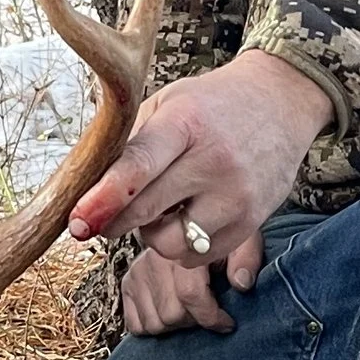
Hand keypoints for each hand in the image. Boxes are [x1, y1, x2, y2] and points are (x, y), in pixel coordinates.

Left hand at [69, 50, 332, 270]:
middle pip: (148, 212)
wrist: (281, 101)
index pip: (139, 165)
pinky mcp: (253, 221)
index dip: (104, 197)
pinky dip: (182, 247)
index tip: (77, 221)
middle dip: (113, 222)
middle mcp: (215, 160)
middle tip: (99, 217)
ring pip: (172, 245)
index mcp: (185, 122)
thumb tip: (84, 187)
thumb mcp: (167, 103)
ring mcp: (237, 194)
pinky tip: (187, 218)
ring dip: (153, 236)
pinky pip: (199, 257)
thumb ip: (129, 142)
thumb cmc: (210, 104)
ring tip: (162, 208)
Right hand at [120, 240, 263, 336]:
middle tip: (206, 313)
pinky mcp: (127, 284)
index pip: (190, 294)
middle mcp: (153, 259)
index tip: (227, 323)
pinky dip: (154, 325)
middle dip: (194, 321)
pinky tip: (170, 312)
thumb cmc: (219, 238)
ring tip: (189, 311)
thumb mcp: (241, 239)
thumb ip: (246, 259)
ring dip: (175, 325)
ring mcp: (137, 273)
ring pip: (154, 323)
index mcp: (181, 247)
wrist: (188, 224)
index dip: (211, 317)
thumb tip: (242, 284)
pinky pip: (136, 325)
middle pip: (171, 314)